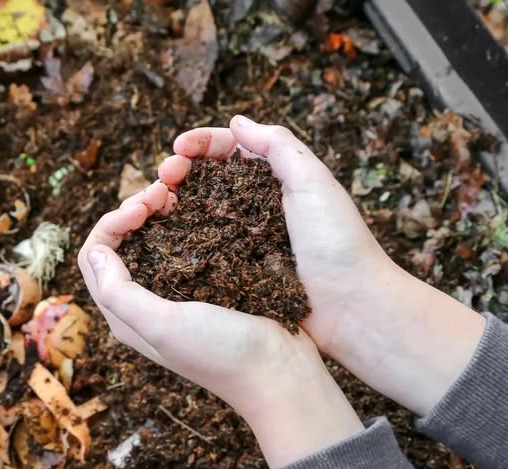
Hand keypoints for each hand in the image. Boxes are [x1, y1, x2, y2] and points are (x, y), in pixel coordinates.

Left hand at [78, 183, 363, 467]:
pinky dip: (183, 220)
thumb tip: (97, 251)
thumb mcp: (164, 326)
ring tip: (177, 194)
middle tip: (163, 192)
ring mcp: (177, 292)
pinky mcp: (206, 284)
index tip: (142, 208)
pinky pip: (183, 243)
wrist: (281, 372)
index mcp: (125, 315)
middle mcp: (145, 303)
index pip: (95, 256)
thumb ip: (120, 293)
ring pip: (150, 239)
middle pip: (120, 243)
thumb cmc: (222, 353)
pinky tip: (200, 208)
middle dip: (133, 210)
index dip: (111, 223)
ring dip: (156, 212)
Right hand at [165, 115, 484, 415]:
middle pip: (206, 178)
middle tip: (162, 177)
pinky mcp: (236, 272)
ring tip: (155, 203)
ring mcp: (244, 240)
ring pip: (198, 212)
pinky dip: (179, 238)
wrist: (352, 309)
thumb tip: (237, 121)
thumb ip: (278, 146)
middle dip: (179, 170)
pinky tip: (163, 236)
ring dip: (173, 202)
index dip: (200, 144)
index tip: (177, 148)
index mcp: (277, 179)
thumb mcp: (313, 182)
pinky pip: (201, 249)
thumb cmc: (338, 243)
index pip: (230, 149)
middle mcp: (256, 206)